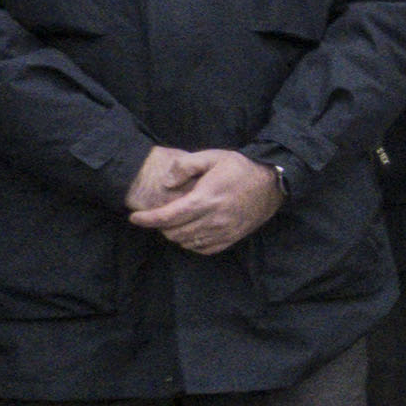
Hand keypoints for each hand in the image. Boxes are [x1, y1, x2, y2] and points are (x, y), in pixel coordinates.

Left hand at [129, 149, 285, 254]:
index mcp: (206, 198)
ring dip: (175, 235)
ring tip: (174, 222)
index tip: (134, 218)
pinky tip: (190, 232)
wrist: (272, 182)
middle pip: (175, 232)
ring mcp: (224, 231)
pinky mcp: (232, 238)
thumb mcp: (212, 156)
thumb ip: (185, 166)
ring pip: (187, 243)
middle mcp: (214, 219)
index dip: (148, 219)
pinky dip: (191, 243)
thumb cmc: (240, 167)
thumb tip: (166, 183)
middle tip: (159, 215)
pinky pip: (204, 249)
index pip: (168, 216)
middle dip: (160, 226)